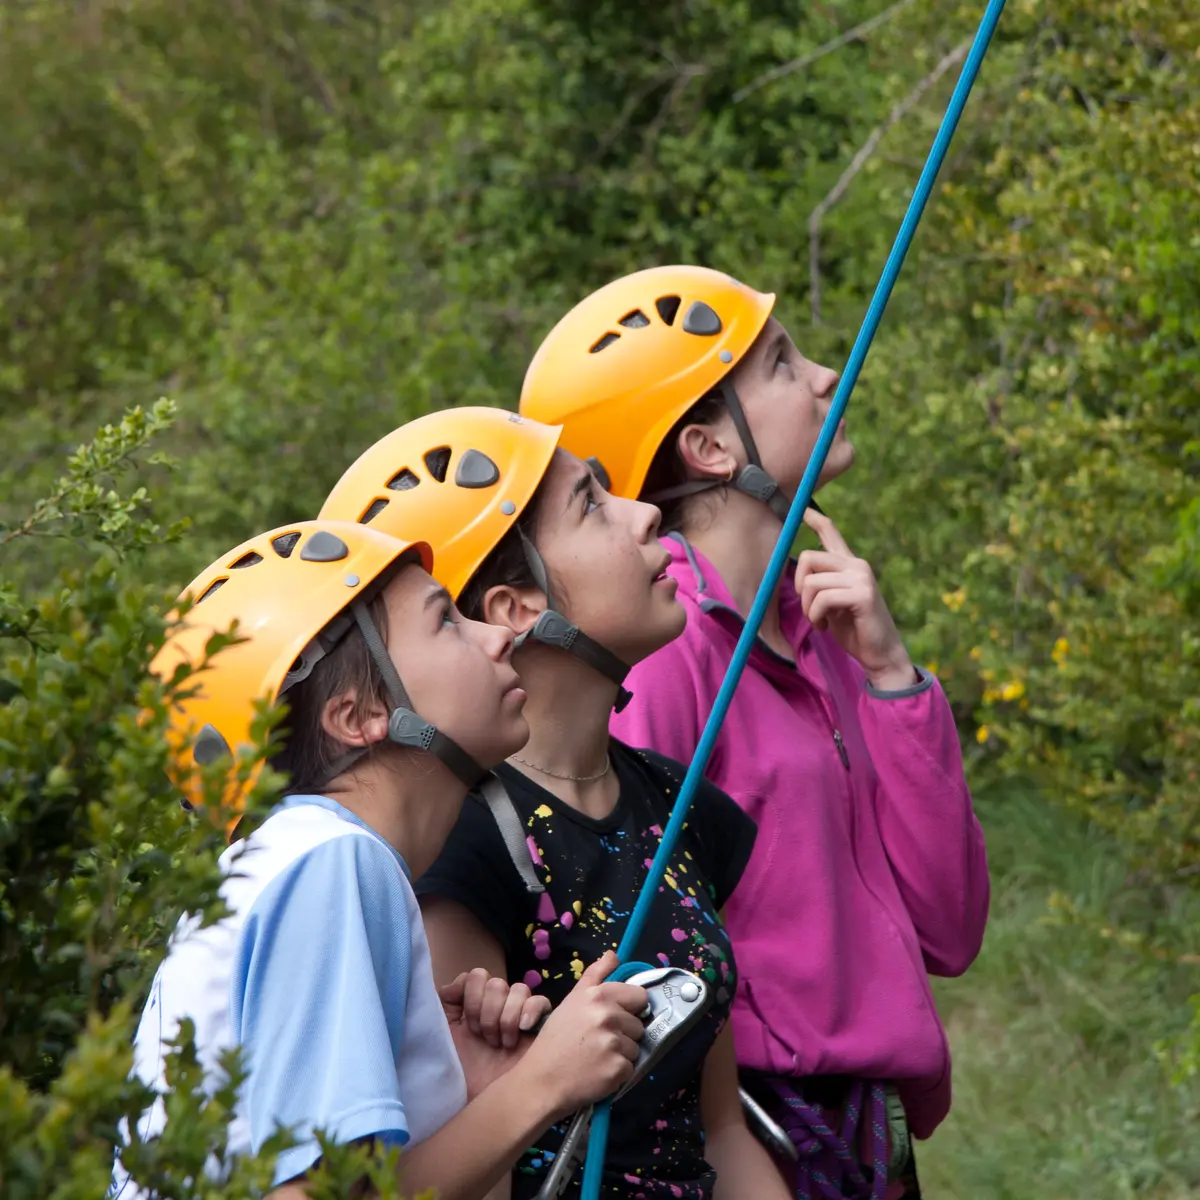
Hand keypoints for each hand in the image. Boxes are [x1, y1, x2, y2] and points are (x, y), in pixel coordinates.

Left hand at [440, 970, 549, 1099]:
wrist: (482, 1106)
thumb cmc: (460, 1074)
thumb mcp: (443, 1037)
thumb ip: (442, 1006)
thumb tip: (452, 985)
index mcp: (472, 1005)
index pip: (476, 976)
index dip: (471, 996)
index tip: (467, 1025)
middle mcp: (495, 1006)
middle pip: (496, 983)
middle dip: (487, 1012)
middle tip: (485, 1040)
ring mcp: (518, 1015)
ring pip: (518, 989)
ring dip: (506, 1017)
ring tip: (501, 1044)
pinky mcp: (538, 1027)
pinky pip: (541, 1001)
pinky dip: (530, 1010)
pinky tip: (522, 1030)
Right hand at [516, 950, 646, 1120]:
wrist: (541, 1080)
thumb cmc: (556, 1039)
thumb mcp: (572, 1000)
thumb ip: (595, 975)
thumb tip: (613, 954)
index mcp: (598, 995)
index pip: (639, 996)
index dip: (630, 1008)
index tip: (615, 1018)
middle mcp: (608, 1016)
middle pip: (639, 1025)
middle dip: (624, 1034)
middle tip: (598, 1041)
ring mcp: (614, 1043)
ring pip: (636, 1048)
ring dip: (621, 1055)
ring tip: (596, 1058)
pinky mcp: (618, 1069)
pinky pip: (631, 1069)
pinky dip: (618, 1074)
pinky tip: (598, 1072)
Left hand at [796, 508, 915, 689]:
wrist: (880, 653)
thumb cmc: (853, 629)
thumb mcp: (832, 602)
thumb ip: (821, 584)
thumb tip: (800, 575)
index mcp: (849, 565)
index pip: (831, 534)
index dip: (815, 520)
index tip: (802, 510)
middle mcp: (856, 565)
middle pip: (809, 557)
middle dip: (798, 585)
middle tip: (809, 607)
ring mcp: (861, 577)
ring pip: (811, 582)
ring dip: (808, 607)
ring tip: (820, 620)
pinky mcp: (862, 594)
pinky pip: (822, 598)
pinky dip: (816, 616)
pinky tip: (825, 626)